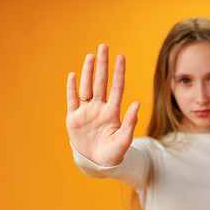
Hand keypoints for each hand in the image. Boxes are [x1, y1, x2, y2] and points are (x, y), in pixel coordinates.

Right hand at [66, 44, 139, 165]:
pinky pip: (72, 100)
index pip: (117, 87)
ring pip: (86, 87)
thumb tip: (138, 103)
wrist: (97, 163)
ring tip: (91, 56)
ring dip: (88, 72)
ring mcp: (86, 112)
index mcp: (113, 112)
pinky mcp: (74, 118)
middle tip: (104, 46)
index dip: (119, 72)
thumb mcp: (124, 139)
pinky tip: (74, 75)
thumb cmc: (113, 153)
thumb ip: (130, 122)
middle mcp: (99, 108)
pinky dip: (72, 88)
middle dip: (102, 65)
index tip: (121, 57)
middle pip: (101, 82)